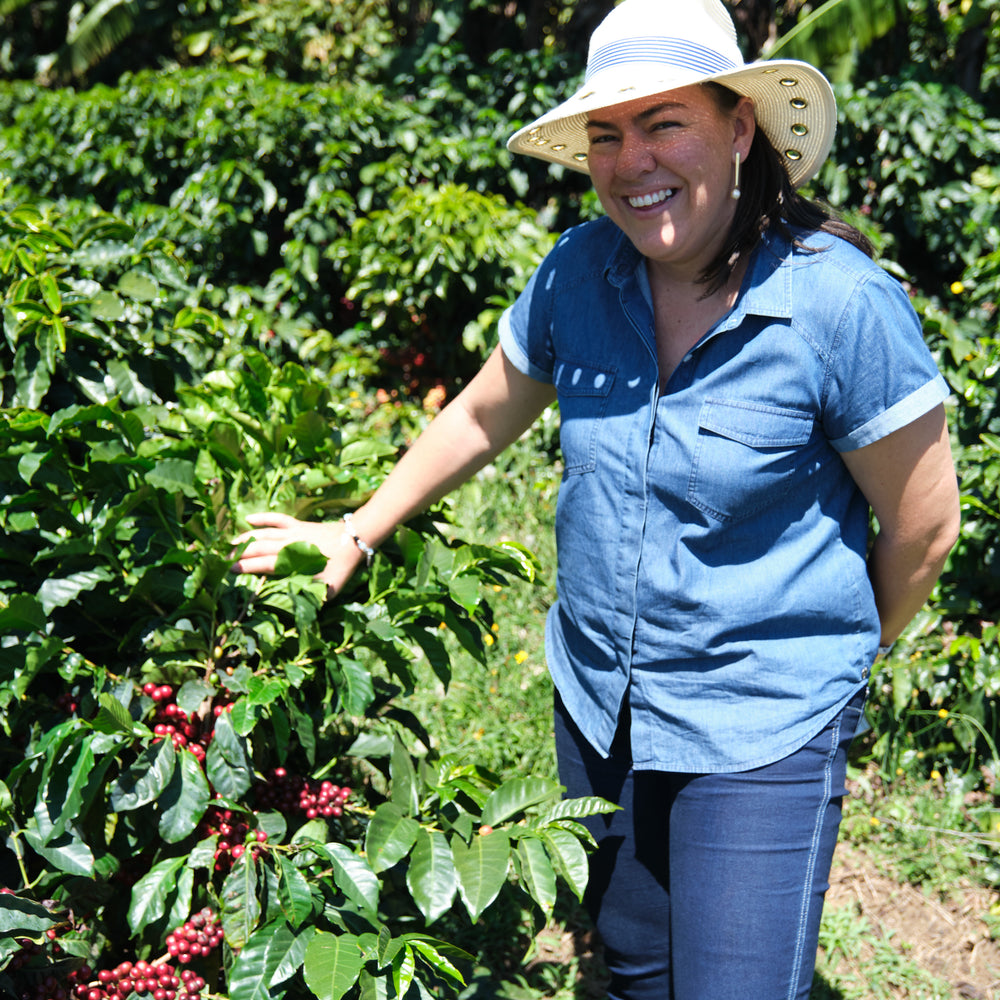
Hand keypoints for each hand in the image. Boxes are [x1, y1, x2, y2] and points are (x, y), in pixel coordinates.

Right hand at [231, 512, 364, 597]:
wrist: (354, 540)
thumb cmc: (341, 567)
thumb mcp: (329, 589)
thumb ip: (312, 598)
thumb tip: (298, 612)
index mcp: (293, 561)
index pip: (264, 564)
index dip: (246, 567)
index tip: (230, 572)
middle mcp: (289, 545)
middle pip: (259, 548)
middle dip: (240, 554)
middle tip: (223, 561)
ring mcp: (293, 532)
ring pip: (264, 533)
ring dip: (246, 538)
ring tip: (229, 545)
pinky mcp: (299, 524)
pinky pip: (278, 518)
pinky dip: (263, 518)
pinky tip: (249, 519)